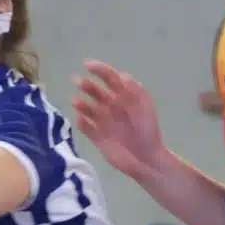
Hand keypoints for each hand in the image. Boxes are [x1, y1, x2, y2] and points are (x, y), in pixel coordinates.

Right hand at [73, 61, 170, 181]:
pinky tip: (80, 119)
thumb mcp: (145, 108)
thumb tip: (122, 75)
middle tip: (78, 81)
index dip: (99, 70)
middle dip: (87, 85)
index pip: (110, 78)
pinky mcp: (97, 138)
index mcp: (124, 97)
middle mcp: (111, 107)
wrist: (147, 159)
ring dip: (81, 103)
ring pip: (88, 109)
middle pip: (96, 92)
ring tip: (76, 101)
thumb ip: (136, 91)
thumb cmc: (148, 131)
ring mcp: (103, 122)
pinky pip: (86, 128)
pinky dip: (81, 123)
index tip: (87, 65)